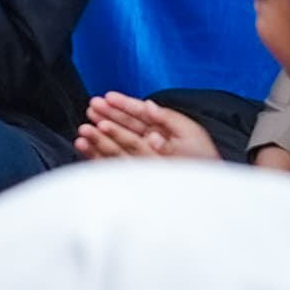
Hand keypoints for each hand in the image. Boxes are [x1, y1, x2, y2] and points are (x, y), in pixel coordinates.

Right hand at [76, 92, 221, 160]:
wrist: (205, 192)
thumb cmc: (203, 163)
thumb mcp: (191, 134)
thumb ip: (168, 118)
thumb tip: (148, 105)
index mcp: (164, 131)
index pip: (140, 114)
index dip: (124, 105)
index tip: (108, 97)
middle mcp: (150, 144)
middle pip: (124, 127)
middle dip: (107, 116)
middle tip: (91, 106)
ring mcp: (141, 159)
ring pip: (115, 144)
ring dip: (98, 135)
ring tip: (84, 128)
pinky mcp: (133, 174)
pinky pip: (111, 162)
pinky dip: (96, 154)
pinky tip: (85, 145)